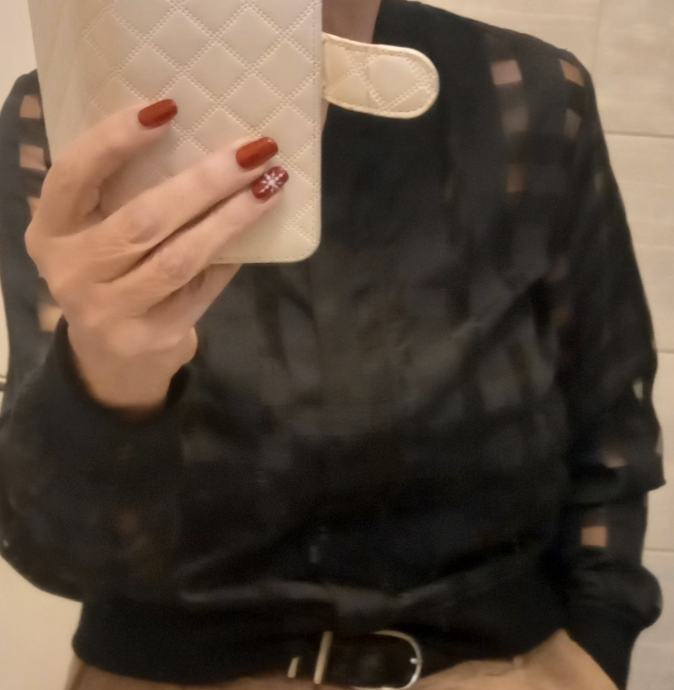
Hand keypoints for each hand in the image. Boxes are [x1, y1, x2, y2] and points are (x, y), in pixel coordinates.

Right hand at [25, 99, 286, 416]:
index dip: (114, 140)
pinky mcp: (148, 338)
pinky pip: (200, 289)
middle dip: (204, 182)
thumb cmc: (112, 277)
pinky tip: (259, 230)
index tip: (167, 107)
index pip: (73, 176)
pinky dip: (230, 257)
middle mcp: (70, 271)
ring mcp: (108, 311)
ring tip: (270, 186)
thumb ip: (128, 198)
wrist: (112, 360)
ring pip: (179, 258)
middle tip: (254, 150)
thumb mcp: (99, 235)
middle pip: (143, 219)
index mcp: (51, 231)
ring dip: (230, 219)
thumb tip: (209, 147)